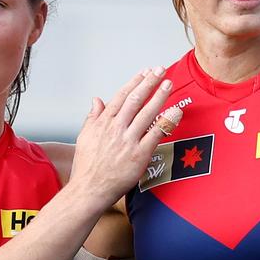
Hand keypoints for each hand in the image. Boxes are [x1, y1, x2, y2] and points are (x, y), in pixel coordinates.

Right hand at [70, 68, 179, 208]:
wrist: (89, 189)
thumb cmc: (87, 167)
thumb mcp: (84, 137)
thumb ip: (92, 117)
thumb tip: (96, 100)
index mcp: (104, 122)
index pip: (122, 96)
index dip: (135, 82)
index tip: (145, 72)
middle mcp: (116, 128)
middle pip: (136, 99)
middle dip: (150, 82)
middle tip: (161, 71)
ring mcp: (128, 141)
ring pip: (147, 113)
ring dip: (160, 96)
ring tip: (169, 84)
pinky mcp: (139, 155)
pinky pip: (156, 134)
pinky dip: (166, 122)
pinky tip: (175, 112)